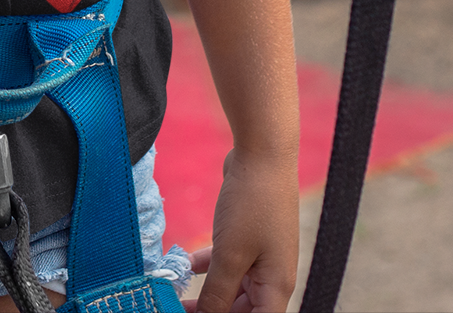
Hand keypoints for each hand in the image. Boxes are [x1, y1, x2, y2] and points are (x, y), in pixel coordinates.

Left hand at [184, 148, 297, 312]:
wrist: (261, 155)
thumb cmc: (252, 205)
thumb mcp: (230, 254)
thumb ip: (218, 291)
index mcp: (276, 287)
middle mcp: (272, 276)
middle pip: (242, 309)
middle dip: (211, 311)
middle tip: (176, 307)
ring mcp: (261, 256)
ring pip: (232, 287)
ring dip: (207, 292)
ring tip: (175, 294)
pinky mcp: (247, 238)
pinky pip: (227, 262)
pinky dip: (207, 267)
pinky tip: (185, 266)